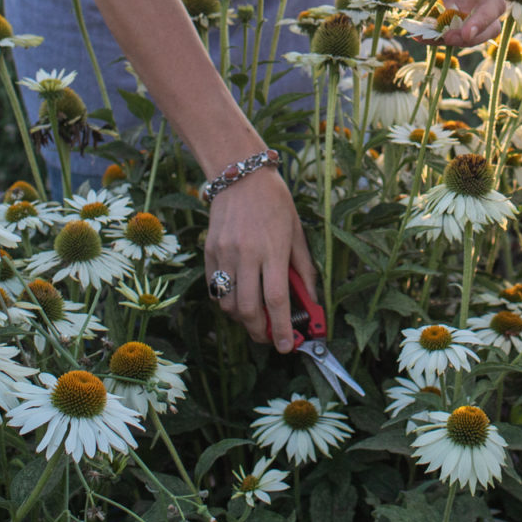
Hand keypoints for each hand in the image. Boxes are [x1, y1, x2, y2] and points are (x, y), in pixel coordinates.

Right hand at [202, 166, 318, 352]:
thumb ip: (304, 268)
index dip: (283, 329)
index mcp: (273, 250)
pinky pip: (214, 288)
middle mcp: (246, 255)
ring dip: (242, 318)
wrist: (240, 174)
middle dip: (261, 332)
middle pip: (249, 310)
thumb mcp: (297, 232)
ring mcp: (224, 254)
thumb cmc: (275, 202)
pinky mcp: (210, 251)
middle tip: (270, 337)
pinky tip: (238, 296)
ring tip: (255, 316)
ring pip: (228, 304)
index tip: (288, 346)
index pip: (277, 301)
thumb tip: (311, 300)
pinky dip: (226, 300)